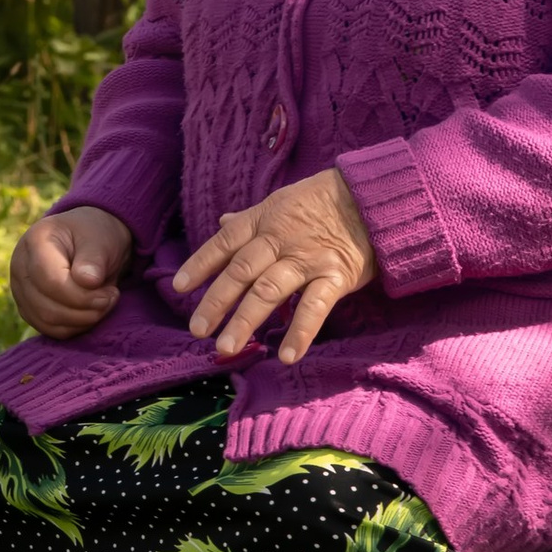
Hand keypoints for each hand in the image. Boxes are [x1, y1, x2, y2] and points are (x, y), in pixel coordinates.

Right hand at [10, 203, 133, 338]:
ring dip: (82, 321)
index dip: (82, 296)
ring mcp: (20, 289)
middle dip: (85, 311)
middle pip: (47, 306)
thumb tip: (88, 281)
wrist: (90, 241)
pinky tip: (91, 312)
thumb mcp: (102, 239)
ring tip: (103, 303)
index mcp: (35, 241)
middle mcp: (20, 266)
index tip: (111, 293)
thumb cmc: (96, 236)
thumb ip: (94, 259)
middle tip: (110, 298)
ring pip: (47, 321)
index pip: (51, 281)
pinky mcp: (28, 308)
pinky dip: (75, 327)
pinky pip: (49, 329)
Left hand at [173, 167, 374, 365]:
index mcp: (262, 220)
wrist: (372, 196)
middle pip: (240, 272)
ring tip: (225, 347)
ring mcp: (306, 259)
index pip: (224, 244)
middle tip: (197, 330)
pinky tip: (284, 355)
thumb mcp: (281, 202)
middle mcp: (279, 240)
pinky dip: (299, 331)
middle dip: (216, 302)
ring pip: (267, 291)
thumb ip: (251, 219)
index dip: (200, 265)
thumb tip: (223, 223)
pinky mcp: (335, 276)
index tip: (179, 287)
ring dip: (244, 320)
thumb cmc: (323, 201)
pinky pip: (314, 307)